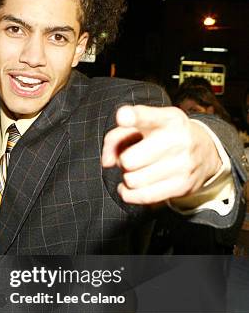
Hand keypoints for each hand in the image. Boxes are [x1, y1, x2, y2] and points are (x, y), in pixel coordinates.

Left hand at [102, 105, 221, 203]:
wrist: (206, 152)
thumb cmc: (165, 136)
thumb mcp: (145, 125)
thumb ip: (117, 136)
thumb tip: (106, 162)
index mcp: (167, 119)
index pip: (146, 116)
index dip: (133, 117)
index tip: (123, 117)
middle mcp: (178, 139)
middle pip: (128, 160)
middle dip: (124, 161)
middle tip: (133, 157)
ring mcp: (183, 164)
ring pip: (133, 180)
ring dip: (128, 178)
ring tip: (138, 170)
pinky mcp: (183, 186)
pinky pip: (143, 196)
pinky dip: (129, 194)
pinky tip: (130, 186)